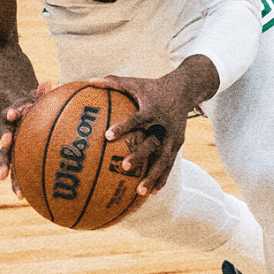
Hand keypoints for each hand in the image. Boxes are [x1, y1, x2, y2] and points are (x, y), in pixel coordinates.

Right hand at [0, 81, 50, 197]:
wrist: (15, 115)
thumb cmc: (31, 107)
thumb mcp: (34, 98)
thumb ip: (40, 93)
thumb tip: (48, 82)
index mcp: (13, 115)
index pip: (11, 113)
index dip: (11, 113)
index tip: (11, 117)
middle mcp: (8, 130)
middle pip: (4, 137)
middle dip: (4, 145)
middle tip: (5, 151)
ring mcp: (9, 144)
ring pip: (5, 157)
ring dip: (5, 168)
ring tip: (6, 182)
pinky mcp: (13, 157)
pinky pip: (15, 169)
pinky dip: (17, 182)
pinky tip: (22, 197)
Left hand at [95, 72, 197, 196]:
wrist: (184, 90)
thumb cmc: (152, 87)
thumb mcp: (134, 83)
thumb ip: (112, 82)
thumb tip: (89, 81)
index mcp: (151, 110)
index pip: (136, 119)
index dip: (123, 127)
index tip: (108, 135)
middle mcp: (164, 125)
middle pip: (153, 143)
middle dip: (140, 156)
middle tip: (125, 167)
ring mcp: (173, 136)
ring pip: (163, 159)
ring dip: (153, 176)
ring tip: (140, 192)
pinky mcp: (178, 143)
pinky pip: (169, 163)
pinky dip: (162, 177)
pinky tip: (153, 192)